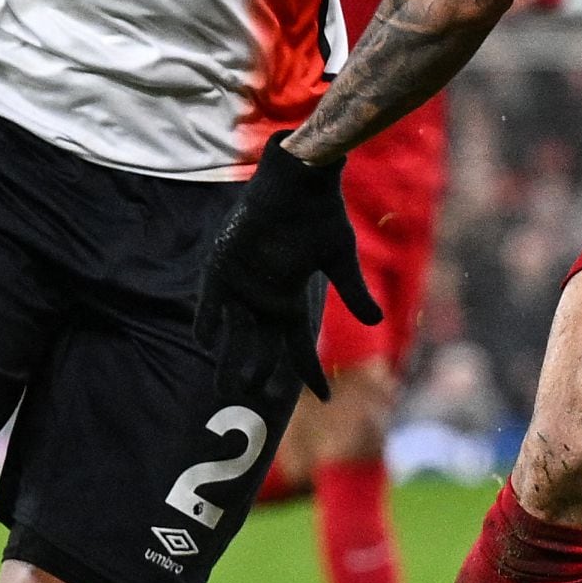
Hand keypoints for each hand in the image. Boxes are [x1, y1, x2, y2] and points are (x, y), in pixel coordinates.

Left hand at [191, 135, 381, 411]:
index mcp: (291, 300)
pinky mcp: (222, 267)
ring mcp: (241, 285)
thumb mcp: (340, 257)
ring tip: (226, 390)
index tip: (325, 396)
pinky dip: (208, 320)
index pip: (299, 347)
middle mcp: (264, 299)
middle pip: (262, 349)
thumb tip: (376, 321)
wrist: (298, 180)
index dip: (310, 372)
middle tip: (261, 402)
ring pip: (235, 334)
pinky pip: (210, 301)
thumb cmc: (321, 215)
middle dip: (261, 375)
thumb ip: (353, 291)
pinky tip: (205, 341)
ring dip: (231, 360)